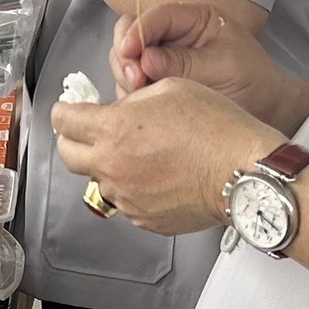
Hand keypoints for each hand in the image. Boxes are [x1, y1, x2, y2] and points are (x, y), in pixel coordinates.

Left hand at [51, 78, 281, 235]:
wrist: (244, 173)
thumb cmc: (216, 128)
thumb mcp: (170, 88)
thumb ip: (134, 99)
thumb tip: (121, 108)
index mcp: (113, 129)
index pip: (64, 120)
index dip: (64, 111)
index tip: (69, 109)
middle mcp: (112, 166)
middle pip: (67, 156)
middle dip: (72, 141)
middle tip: (88, 132)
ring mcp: (127, 197)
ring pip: (100, 180)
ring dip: (109, 165)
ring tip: (141, 154)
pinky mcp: (145, 219)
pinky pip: (128, 201)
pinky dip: (135, 188)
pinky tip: (161, 175)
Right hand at [114, 3, 299, 125]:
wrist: (268, 110)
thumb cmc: (253, 81)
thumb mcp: (221, 67)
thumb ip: (182, 63)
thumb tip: (144, 60)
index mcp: (193, 20)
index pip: (156, 16)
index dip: (137, 31)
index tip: (129, 52)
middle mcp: (173, 36)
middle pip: (131, 33)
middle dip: (127, 55)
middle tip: (136, 80)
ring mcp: (162, 60)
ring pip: (126, 60)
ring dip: (126, 77)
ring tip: (141, 94)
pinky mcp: (157, 83)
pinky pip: (132, 85)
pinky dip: (131, 95)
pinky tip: (142, 107)